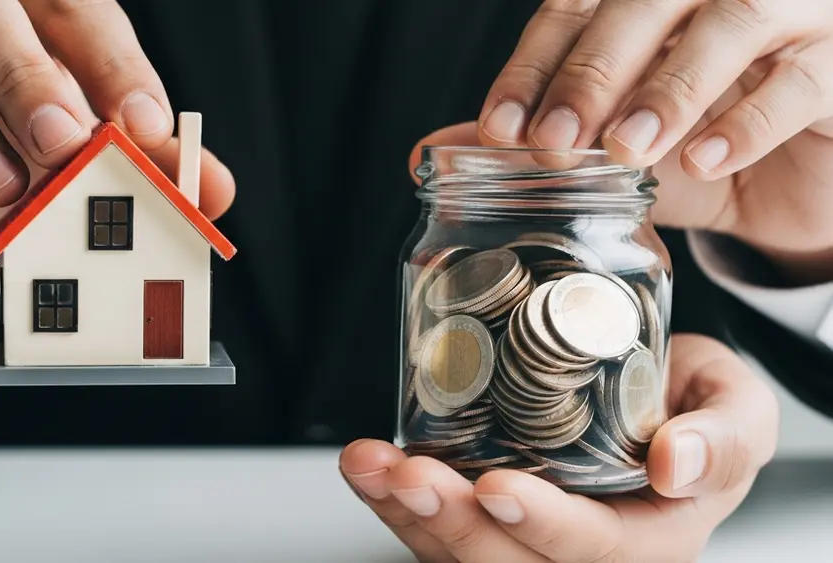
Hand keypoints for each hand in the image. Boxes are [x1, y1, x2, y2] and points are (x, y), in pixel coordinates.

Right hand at [0, 0, 234, 291]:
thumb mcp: (89, 158)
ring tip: (3, 187)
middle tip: (62, 143)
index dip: (111, 62)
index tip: (145, 122)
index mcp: (32, 12)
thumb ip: (149, 165)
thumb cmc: (21, 151)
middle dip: (25, 74)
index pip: (75, 10)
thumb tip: (213, 189)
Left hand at [340, 334, 778, 561]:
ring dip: (406, 512)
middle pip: (508, 561)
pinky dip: (391, 501)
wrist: (657, 396)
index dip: (544, 525)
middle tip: (410, 472)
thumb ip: (724, 436)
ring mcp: (527, 539)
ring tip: (368, 466)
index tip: (498, 487)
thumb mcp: (739, 407)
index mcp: (649, 539)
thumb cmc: (698, 407)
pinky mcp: (486, 518)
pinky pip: (433, 528)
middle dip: (452, 523)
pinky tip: (365, 468)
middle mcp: (581, 553)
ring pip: (458, 551)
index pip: (593, 549)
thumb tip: (675, 461)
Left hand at [476, 0, 832, 282]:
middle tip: (555, 140)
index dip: (534, 63)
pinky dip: (748, 120)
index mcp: (651, 0)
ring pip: (732, 21)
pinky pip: (800, 81)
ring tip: (626, 148)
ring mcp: (789, 14)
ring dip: (670, 86)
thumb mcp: (608, 152)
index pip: (578, 6)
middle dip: (593, 70)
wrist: (790, 183)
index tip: (496, 127)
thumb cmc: (693, 148)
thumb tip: (433, 149)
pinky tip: (702, 159)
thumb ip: (533, 142)